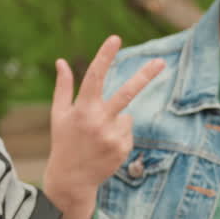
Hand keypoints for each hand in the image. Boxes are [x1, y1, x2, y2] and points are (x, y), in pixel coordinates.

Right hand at [42, 35, 164, 218]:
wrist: (71, 179)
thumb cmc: (63, 142)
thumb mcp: (58, 114)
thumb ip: (62, 87)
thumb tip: (61, 61)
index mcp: (81, 110)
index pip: (94, 77)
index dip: (104, 56)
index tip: (115, 39)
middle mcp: (98, 121)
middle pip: (126, 93)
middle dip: (144, 76)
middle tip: (161, 61)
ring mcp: (113, 136)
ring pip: (126, 115)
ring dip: (116, 120)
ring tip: (98, 137)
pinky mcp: (123, 148)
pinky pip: (128, 130)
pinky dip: (119, 134)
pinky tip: (105, 146)